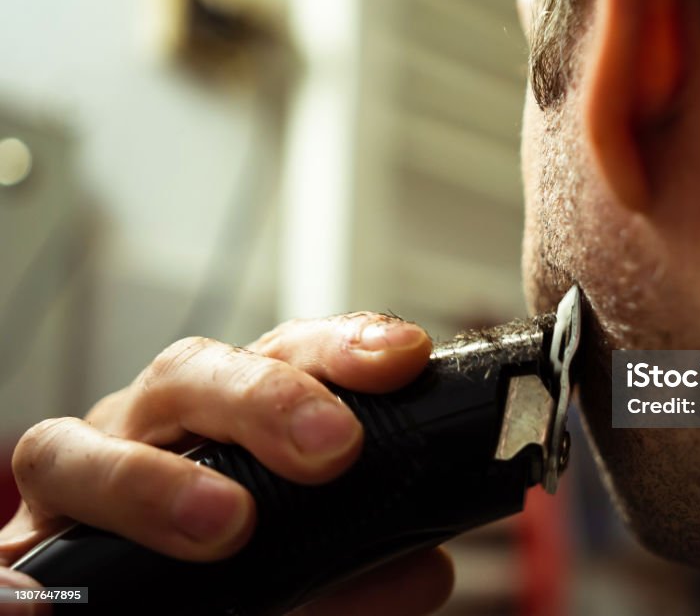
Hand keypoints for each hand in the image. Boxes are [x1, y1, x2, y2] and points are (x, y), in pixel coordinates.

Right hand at [0, 313, 453, 614]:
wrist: (142, 613)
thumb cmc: (230, 580)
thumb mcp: (314, 582)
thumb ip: (361, 575)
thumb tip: (423, 572)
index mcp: (230, 420)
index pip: (284, 354)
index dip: (340, 346)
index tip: (402, 356)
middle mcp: (152, 432)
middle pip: (189, 372)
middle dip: (264, 398)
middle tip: (334, 450)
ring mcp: (77, 483)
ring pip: (73, 443)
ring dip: (149, 480)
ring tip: (224, 526)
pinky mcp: (19, 556)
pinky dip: (7, 582)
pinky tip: (35, 605)